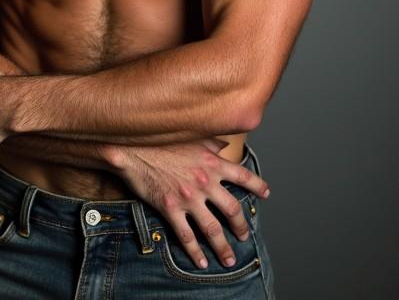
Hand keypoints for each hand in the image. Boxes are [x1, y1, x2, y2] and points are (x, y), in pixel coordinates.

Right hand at [107, 138, 269, 268]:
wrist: (133, 148)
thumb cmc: (161, 139)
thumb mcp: (191, 136)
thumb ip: (211, 142)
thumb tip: (225, 144)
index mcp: (212, 162)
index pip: (243, 176)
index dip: (257, 186)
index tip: (265, 194)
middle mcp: (205, 182)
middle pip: (232, 210)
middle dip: (241, 227)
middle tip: (244, 236)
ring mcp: (188, 198)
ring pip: (213, 229)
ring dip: (223, 247)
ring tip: (229, 258)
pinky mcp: (170, 209)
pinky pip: (186, 236)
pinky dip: (195, 252)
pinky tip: (201, 261)